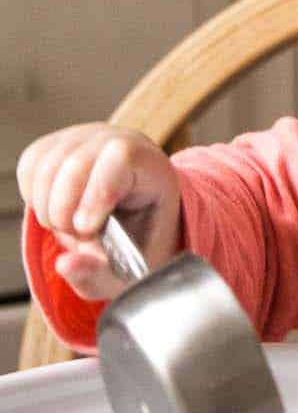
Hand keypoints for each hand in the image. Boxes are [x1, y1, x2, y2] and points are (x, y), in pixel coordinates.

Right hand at [17, 123, 182, 300]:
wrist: (128, 228)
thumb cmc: (134, 248)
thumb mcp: (126, 273)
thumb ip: (100, 274)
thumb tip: (65, 264)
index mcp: (151, 167)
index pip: (121, 158)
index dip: (97, 194)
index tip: (86, 229)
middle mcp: (119, 142)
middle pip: (76, 163)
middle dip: (65, 213)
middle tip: (78, 237)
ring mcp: (85, 138)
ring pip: (46, 166)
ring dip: (48, 209)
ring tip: (70, 228)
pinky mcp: (56, 143)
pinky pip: (31, 165)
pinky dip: (34, 197)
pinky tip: (56, 211)